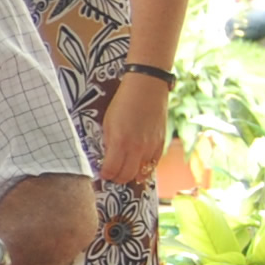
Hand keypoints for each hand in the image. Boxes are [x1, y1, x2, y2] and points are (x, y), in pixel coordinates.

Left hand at [99, 71, 168, 186]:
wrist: (147, 87)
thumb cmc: (123, 102)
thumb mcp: (108, 123)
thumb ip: (108, 143)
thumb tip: (107, 160)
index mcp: (121, 142)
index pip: (112, 171)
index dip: (105, 174)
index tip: (102, 172)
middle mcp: (137, 148)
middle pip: (127, 176)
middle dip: (117, 178)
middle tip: (112, 173)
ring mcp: (151, 147)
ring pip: (141, 173)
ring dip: (131, 173)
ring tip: (124, 168)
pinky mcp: (161, 144)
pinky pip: (153, 164)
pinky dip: (144, 167)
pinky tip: (138, 164)